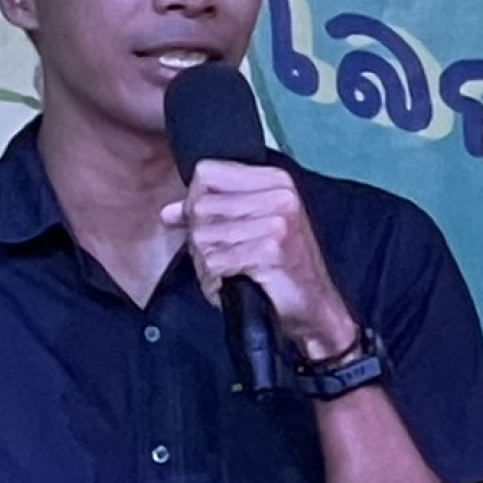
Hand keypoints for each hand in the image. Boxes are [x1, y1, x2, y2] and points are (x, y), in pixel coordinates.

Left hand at [161, 160, 356, 359]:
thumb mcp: (248, 232)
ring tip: (232, 272)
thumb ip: (209, 215)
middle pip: (200, 205)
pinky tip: (235, 283)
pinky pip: (214, 262)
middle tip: (224, 258)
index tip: (211, 226)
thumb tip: (169, 212)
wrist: (314, 310)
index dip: (195, 202)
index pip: (207, 173)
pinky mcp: (270, 250)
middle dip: (200, 239)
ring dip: (208, 263)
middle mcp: (279, 196)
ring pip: (203, 236)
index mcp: (276, 182)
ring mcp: (277, 222)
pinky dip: (216, 281)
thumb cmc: (282, 273)